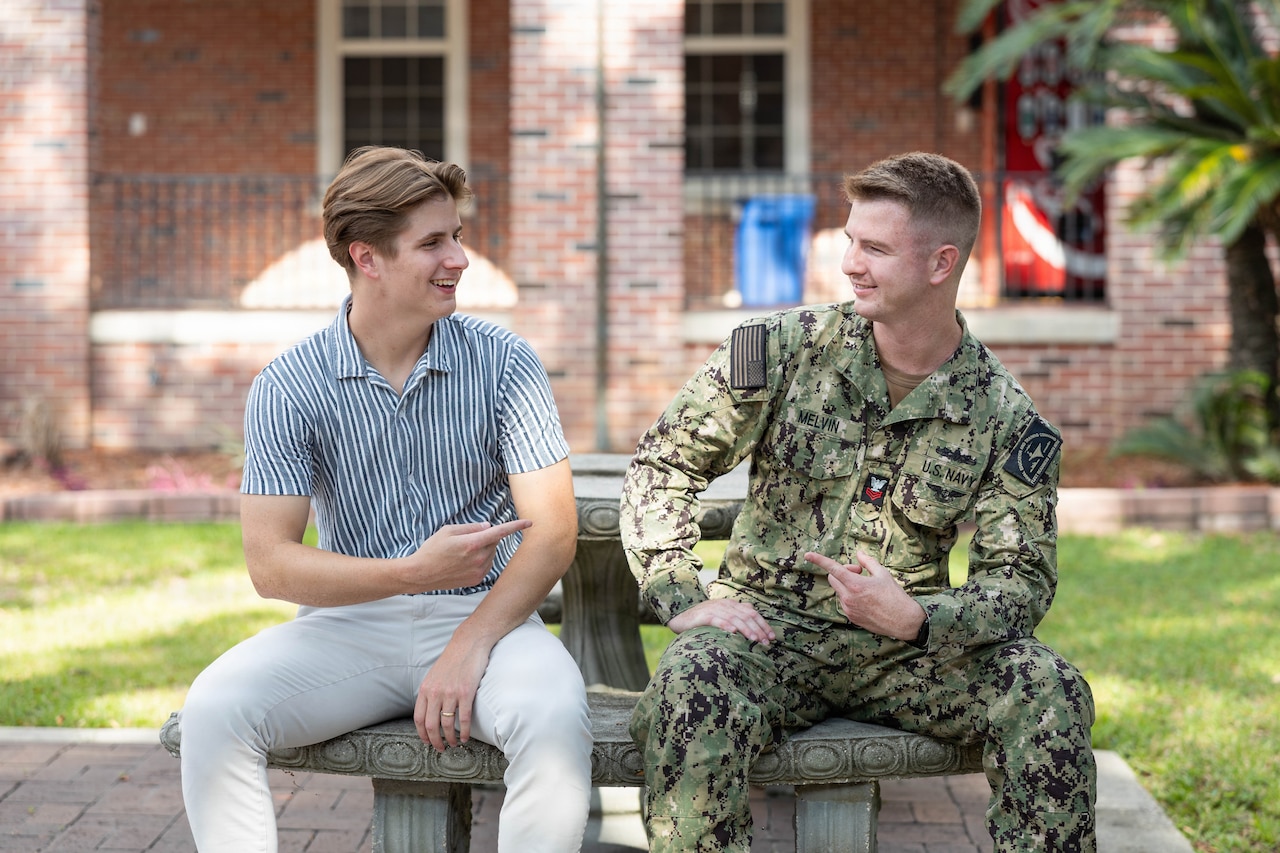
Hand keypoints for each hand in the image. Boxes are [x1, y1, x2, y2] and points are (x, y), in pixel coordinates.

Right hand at [407, 519, 532, 591]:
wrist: (421, 574)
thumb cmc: (432, 549)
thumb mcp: (448, 531)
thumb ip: (471, 527)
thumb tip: (488, 526)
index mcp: (472, 543)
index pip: (499, 532)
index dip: (516, 526)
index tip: (530, 522)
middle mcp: (478, 558)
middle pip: (494, 542)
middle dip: (486, 538)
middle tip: (467, 540)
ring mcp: (478, 571)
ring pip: (491, 554)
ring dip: (483, 550)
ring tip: (462, 553)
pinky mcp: (476, 580)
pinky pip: (486, 565)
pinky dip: (480, 560)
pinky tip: (463, 563)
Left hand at [413, 641, 489, 750]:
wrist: (468, 643)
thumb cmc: (453, 659)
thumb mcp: (434, 675)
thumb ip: (430, 692)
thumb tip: (429, 710)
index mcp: (425, 689)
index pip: (418, 719)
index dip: (422, 734)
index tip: (427, 742)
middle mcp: (435, 693)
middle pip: (431, 725)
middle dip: (435, 741)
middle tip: (441, 749)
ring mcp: (450, 693)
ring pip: (447, 724)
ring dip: (451, 738)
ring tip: (455, 744)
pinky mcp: (466, 692)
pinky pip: (464, 718)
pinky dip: (465, 731)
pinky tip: (467, 737)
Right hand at [667, 599, 775, 645]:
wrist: (680, 616)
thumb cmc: (703, 619)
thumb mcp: (722, 614)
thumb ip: (736, 614)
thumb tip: (753, 616)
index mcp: (731, 604)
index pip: (752, 613)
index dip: (763, 624)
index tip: (772, 637)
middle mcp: (724, 605)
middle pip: (746, 616)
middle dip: (758, 629)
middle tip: (766, 642)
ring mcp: (714, 609)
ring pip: (734, 618)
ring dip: (746, 629)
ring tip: (755, 639)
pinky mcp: (702, 616)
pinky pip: (716, 620)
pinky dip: (725, 625)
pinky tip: (733, 632)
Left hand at [804, 550, 924, 641]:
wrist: (903, 621)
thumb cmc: (895, 596)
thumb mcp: (883, 574)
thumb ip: (868, 562)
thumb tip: (858, 554)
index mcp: (856, 584)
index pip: (833, 569)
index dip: (819, 560)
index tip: (807, 555)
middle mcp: (849, 597)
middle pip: (833, 578)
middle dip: (842, 572)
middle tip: (859, 572)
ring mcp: (848, 609)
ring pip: (839, 590)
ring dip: (847, 585)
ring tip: (866, 587)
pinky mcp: (851, 618)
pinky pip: (844, 602)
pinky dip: (850, 596)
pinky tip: (866, 599)